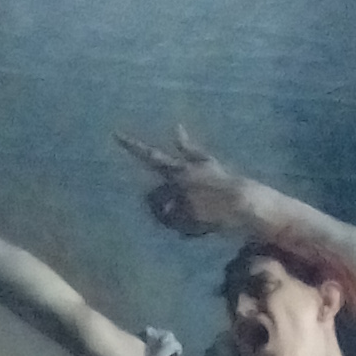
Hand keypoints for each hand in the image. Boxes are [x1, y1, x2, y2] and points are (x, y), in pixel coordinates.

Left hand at [114, 125, 258, 239]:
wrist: (241, 202)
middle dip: (160, 207)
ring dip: (175, 219)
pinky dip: (186, 229)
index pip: (150, 155)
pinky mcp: (186, 216)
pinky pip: (177, 228)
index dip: (132, 145)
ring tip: (196, 216)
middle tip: (182, 210)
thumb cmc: (224, 181)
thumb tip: (177, 126)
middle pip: (151, 198)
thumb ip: (188, 147)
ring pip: (164, 216)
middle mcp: (176, 181)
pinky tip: (200, 224)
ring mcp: (180, 199)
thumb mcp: (206, 160)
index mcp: (179, 167)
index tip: (114, 134)